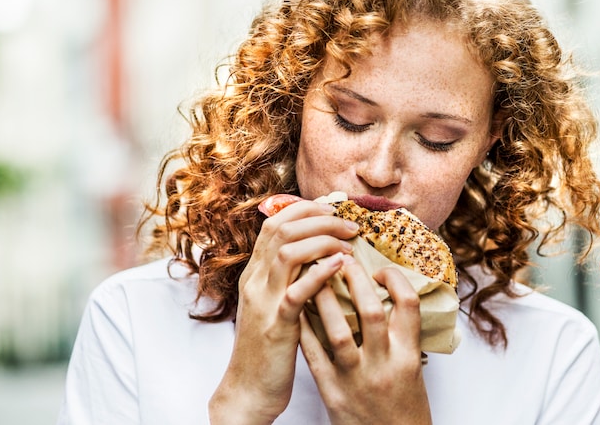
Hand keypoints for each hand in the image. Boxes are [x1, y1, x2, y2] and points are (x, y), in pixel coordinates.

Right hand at [209, 197, 359, 424]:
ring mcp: (264, 302)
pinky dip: (320, 273)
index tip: (334, 210)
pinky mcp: (277, 325)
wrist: (249, 389)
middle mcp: (256, 281)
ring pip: (288, 253)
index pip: (275, 223)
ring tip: (349, 245)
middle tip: (350, 226)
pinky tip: (340, 267)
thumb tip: (319, 251)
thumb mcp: (274, 303)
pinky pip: (297, 291)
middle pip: (282, 229)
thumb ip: (289, 276)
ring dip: (324, 240)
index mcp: (255, 273)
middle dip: (320, 219)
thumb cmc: (269, 346)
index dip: (305, 209)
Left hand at [300, 259, 431, 424]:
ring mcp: (357, 379)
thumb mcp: (411, 369)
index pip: (408, 305)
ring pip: (338, 331)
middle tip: (342, 258)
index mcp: (408, 356)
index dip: (395, 280)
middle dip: (356, 280)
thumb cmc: (403, 406)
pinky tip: (297, 309)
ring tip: (314, 275)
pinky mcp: (333, 393)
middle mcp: (384, 365)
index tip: (380, 269)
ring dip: (324, 299)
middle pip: (372, 310)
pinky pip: (314, 355)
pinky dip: (305, 329)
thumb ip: (401, 336)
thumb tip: (388, 295)